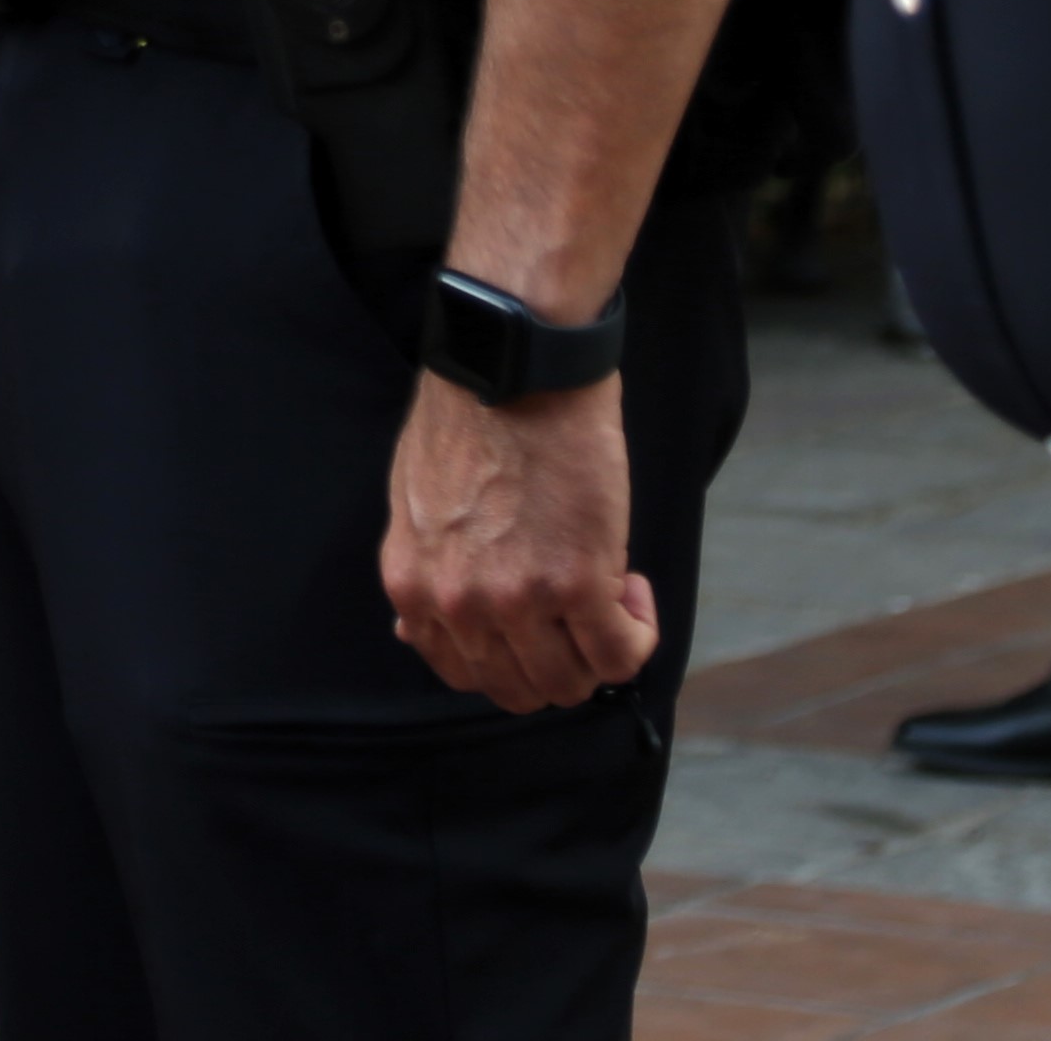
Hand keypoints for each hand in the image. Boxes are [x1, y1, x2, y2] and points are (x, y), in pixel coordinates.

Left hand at [382, 372, 659, 708]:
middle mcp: (458, 606)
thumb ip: (428, 571)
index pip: (464, 673)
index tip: (538, 619)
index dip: (512, 655)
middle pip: (520, 688)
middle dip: (559, 660)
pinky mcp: (577, 583)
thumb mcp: (417, 503)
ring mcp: (517, 600)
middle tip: (582, 610)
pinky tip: (632, 586)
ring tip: (611, 589)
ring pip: (571, 683)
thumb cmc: (473, 414)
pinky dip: (637, 633)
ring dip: (600, 648)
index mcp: (413, 586)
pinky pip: (619, 654)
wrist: (516, 362)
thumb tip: (423, 628)